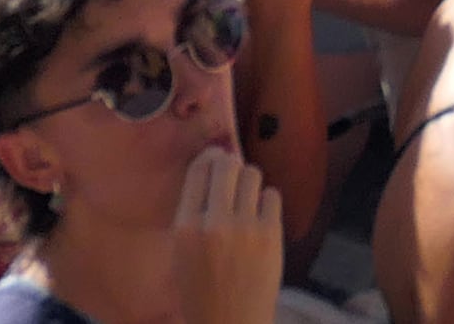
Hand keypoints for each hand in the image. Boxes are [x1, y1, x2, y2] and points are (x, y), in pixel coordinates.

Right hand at [172, 140, 283, 323]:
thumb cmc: (201, 294)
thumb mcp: (181, 255)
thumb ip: (191, 217)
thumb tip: (207, 173)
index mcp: (185, 228)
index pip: (198, 171)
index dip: (208, 159)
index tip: (214, 159)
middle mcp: (214, 222)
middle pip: (227, 165)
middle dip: (230, 165)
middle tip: (232, 173)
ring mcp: (245, 226)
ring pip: (252, 174)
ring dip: (249, 181)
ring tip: (247, 197)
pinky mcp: (272, 234)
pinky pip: (273, 195)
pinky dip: (267, 201)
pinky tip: (261, 215)